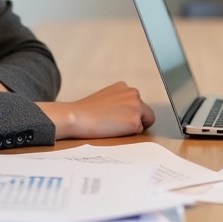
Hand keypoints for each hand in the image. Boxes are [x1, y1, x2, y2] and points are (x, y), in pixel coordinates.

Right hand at [37, 82, 155, 139]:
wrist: (78, 117)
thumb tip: (125, 111)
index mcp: (125, 86)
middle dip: (134, 119)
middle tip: (115, 124)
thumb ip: (119, 100)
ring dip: (133, 126)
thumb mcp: (105, 97)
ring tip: (114, 126)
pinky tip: (114, 130)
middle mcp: (133, 93)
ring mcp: (136, 106)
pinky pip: (139, 132)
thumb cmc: (87, 111)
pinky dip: (129, 134)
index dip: (128, 114)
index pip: (137, 104)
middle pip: (144, 112)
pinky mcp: (135, 120)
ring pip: (144, 122)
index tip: (116, 118)